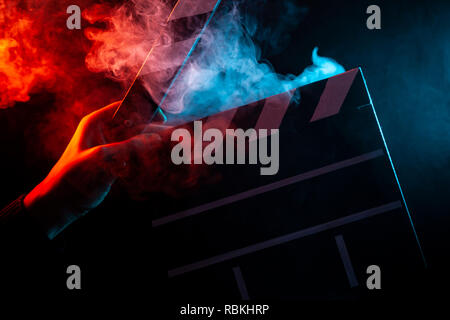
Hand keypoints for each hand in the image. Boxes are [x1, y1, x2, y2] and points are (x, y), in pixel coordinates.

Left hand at [24, 102, 161, 238]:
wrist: (63, 202)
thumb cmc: (73, 177)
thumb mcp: (102, 158)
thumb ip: (129, 146)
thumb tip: (154, 139)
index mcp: (95, 123)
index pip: (123, 108)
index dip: (142, 109)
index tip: (161, 117)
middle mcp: (104, 132)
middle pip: (134, 125)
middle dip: (151, 131)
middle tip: (170, 136)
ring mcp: (110, 147)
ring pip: (136, 141)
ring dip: (149, 146)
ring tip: (169, 149)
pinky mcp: (115, 162)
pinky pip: (134, 156)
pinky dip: (144, 159)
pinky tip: (153, 163)